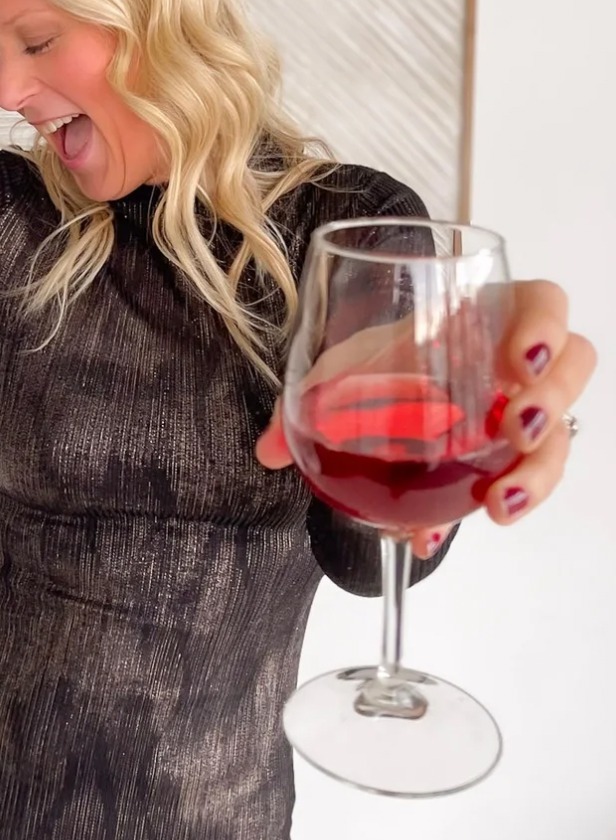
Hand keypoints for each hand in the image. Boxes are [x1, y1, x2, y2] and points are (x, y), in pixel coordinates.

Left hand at [256, 279, 596, 558]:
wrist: (383, 393)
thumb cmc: (382, 361)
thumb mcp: (343, 369)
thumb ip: (310, 400)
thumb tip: (269, 451)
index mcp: (483, 315)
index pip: (542, 301)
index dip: (544, 324)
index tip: (520, 358)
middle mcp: (514, 363)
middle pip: (572, 368)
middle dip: (552, 401)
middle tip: (516, 429)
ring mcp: (521, 412)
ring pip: (559, 436)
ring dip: (537, 472)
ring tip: (499, 502)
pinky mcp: (510, 459)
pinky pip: (519, 484)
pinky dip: (481, 511)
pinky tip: (434, 538)